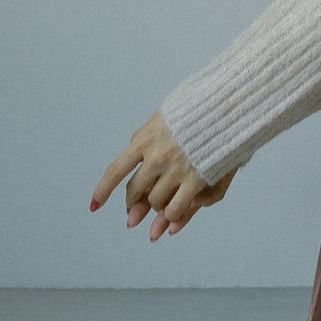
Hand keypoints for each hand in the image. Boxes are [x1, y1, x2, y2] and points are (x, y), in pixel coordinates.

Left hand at [90, 110, 237, 240]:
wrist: (227, 106)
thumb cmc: (196, 108)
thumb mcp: (163, 115)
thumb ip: (146, 133)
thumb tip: (132, 146)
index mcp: (144, 139)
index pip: (115, 170)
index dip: (102, 191)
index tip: (93, 206)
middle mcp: (156, 156)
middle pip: (135, 190)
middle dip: (134, 202)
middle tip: (134, 209)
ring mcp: (175, 169)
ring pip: (155, 201)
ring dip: (156, 206)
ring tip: (160, 205)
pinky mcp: (196, 178)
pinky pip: (176, 207)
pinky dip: (172, 214)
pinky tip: (173, 215)